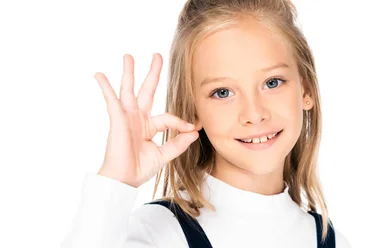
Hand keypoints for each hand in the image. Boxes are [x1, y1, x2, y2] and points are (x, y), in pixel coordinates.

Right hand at [94, 53, 198, 187]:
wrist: (123, 180)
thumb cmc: (139, 169)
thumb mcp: (164, 154)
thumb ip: (178, 143)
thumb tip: (194, 132)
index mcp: (148, 126)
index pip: (168, 117)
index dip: (181, 122)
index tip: (193, 128)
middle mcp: (137, 118)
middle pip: (147, 90)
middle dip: (152, 73)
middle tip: (157, 55)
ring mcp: (126, 117)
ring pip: (128, 90)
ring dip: (129, 72)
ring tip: (128, 56)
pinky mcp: (117, 119)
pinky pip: (111, 100)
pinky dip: (106, 87)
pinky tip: (99, 75)